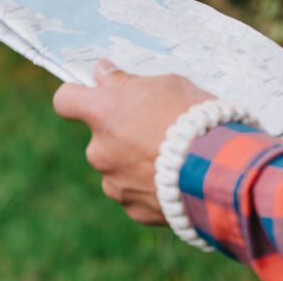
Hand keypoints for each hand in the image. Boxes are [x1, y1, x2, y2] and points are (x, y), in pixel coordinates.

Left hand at [52, 60, 213, 224]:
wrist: (217, 168)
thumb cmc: (192, 116)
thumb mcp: (165, 84)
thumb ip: (126, 81)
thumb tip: (101, 72)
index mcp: (103, 113)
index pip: (65, 100)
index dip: (78, 96)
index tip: (96, 95)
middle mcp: (99, 150)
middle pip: (100, 137)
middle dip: (122, 132)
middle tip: (158, 128)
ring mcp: (114, 183)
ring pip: (117, 167)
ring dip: (136, 161)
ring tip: (173, 157)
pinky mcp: (133, 209)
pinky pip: (135, 193)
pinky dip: (150, 186)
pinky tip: (176, 178)